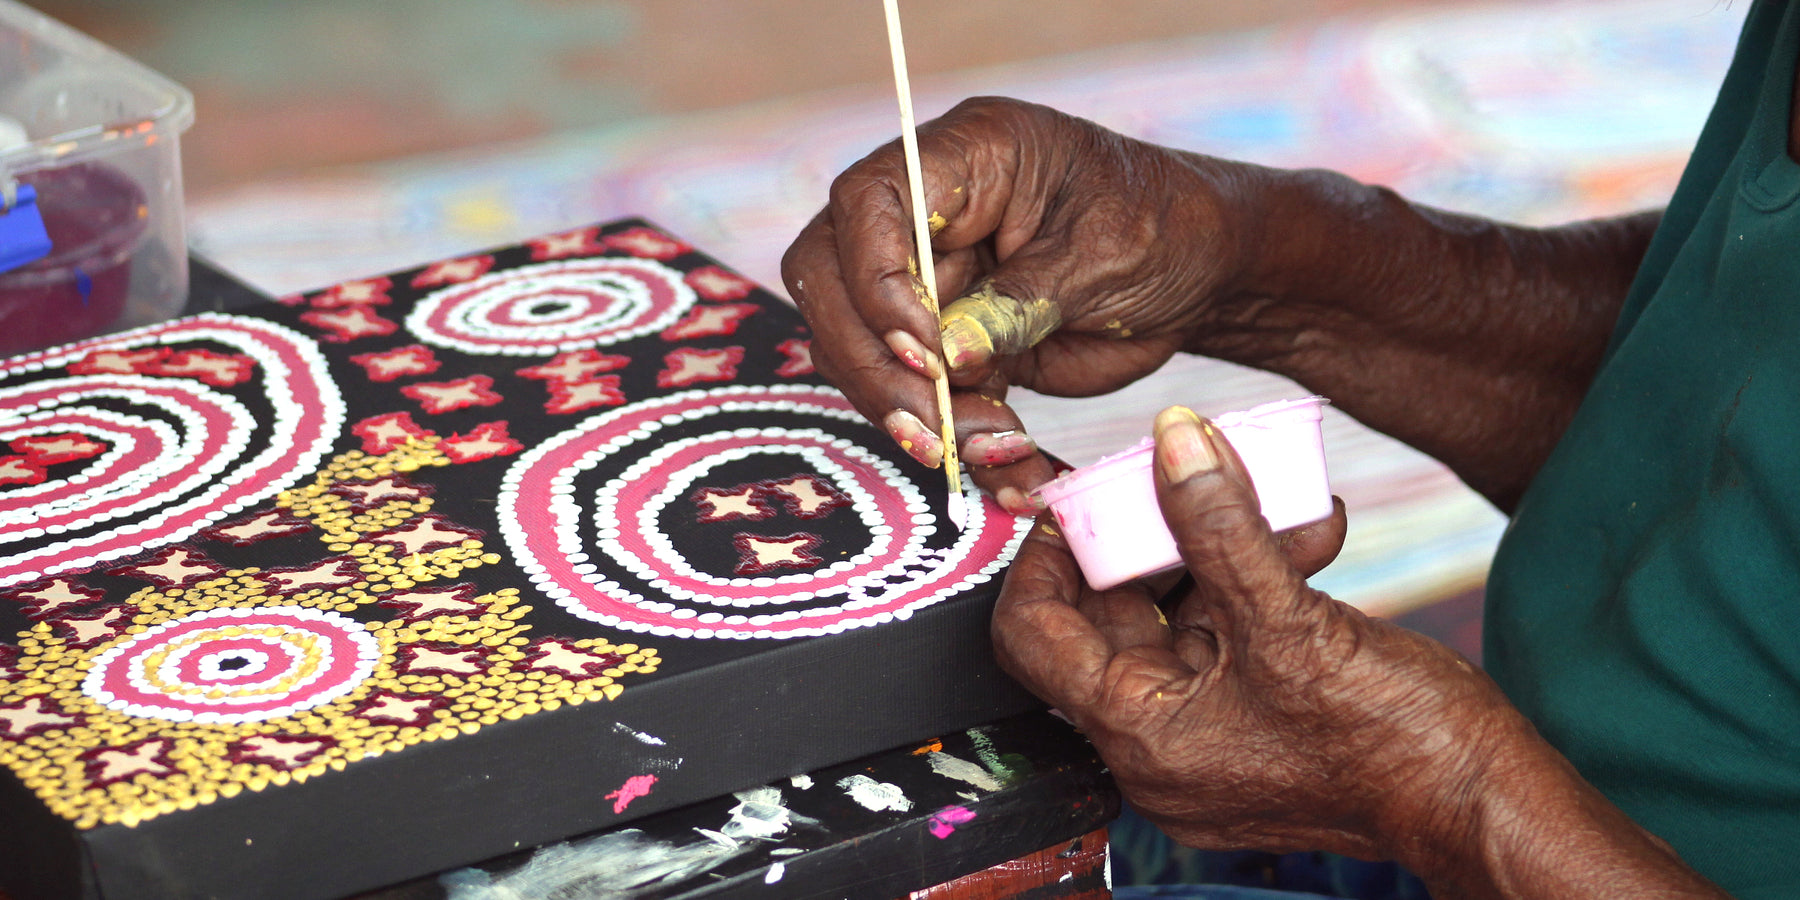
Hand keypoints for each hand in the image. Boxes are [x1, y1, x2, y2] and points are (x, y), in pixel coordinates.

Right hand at [781, 97, 1249, 510]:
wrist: (1207, 271)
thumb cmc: (1168, 228)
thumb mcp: (1106, 254)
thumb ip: (1022, 300)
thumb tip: (944, 357)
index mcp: (967, 156)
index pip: (870, 203)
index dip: (876, 279)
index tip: (923, 349)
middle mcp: (930, 214)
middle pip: (836, 283)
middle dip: (876, 366)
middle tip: (933, 429)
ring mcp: (933, 279)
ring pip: (867, 353)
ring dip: (918, 417)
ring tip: (997, 454)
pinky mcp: (949, 342)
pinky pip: (924, 400)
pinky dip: (962, 445)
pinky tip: (1014, 477)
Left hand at [992, 405, 1523, 858]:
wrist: (1485, 803)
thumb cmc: (1391, 742)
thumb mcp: (1290, 616)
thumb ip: (1219, 524)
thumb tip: (1171, 440)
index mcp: (1138, 735)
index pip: (1034, 637)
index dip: (1045, 556)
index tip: (1077, 494)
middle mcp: (1159, 744)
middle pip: (1108, 619)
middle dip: (1146, 535)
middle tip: (1173, 471)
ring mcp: (1209, 736)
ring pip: (1181, 617)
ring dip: (1220, 547)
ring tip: (1271, 494)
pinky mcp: (1258, 720)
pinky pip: (1232, 634)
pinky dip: (1260, 580)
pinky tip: (1313, 530)